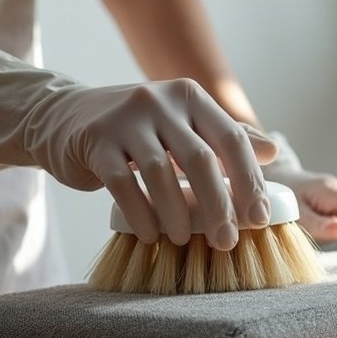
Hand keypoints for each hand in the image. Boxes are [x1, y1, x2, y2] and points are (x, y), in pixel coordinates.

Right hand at [0, 46, 277, 250]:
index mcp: (190, 96)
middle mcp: (161, 100)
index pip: (232, 139)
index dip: (250, 181)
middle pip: (201, 159)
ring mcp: (125, 118)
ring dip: (178, 215)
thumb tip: (273, 152)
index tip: (259, 218)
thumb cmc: (135, 130)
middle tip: (227, 241)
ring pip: (162, 173)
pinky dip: (141, 215)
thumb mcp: (181, 124)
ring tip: (186, 240)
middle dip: (219, 206)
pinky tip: (151, 235)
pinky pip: (124, 185)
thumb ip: (224, 137)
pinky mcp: (95, 141)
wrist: (63, 117)